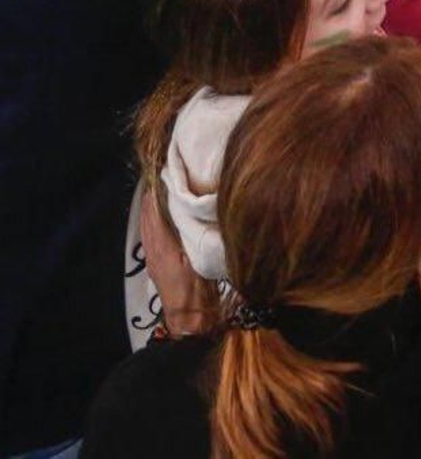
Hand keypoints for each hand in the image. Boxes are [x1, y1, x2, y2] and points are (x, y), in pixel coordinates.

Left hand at [139, 186, 209, 336]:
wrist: (190, 322)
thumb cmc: (199, 292)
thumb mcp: (201, 259)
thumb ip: (196, 233)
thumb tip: (196, 208)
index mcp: (163, 245)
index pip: (156, 210)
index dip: (159, 190)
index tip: (166, 170)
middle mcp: (154, 248)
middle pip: (148, 215)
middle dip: (154, 194)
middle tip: (164, 173)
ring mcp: (154, 257)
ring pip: (148, 224)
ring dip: (153, 205)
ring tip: (162, 187)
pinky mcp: (157, 263)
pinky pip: (151, 233)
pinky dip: (154, 218)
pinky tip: (162, 214)